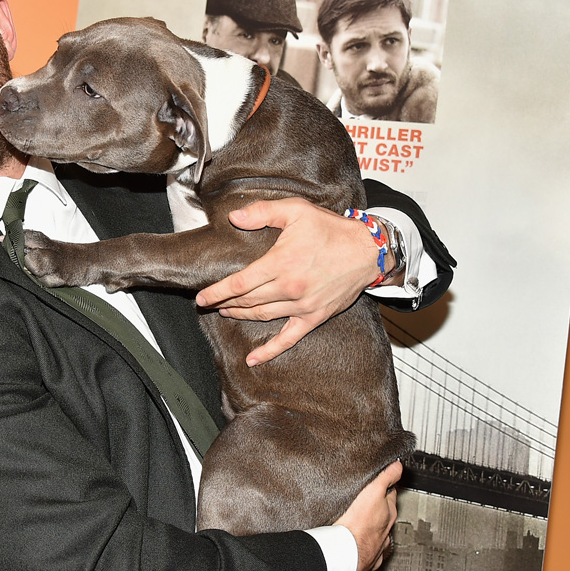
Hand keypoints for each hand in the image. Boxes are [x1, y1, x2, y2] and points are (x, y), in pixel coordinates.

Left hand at [194, 198, 382, 365]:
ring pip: (262, 316)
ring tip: (226, 312)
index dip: (217, 291)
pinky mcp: (314, 317)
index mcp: (281, 263)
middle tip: (209, 303)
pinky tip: (253, 360)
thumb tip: (234, 217)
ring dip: (240, 316)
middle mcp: (289, 288)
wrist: (368, 250)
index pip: (239, 283)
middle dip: (224, 302)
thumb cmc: (331, 229)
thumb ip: (262, 213)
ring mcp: (301, 306)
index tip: (201, 297)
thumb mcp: (296, 210)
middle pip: (247, 300)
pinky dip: (270, 351)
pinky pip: (288, 339)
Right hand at [335, 460, 401, 570]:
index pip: (392, 493)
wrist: (344, 552)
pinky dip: (366, 547)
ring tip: (363, 522)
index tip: (384, 480)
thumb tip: (398, 465)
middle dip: (381, 507)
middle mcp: (386, 530)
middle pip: (386, 514)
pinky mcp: (367, 558)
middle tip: (369, 499)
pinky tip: (359, 544)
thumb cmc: (357, 522)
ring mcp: (378, 545)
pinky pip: (370, 552)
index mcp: (389, 512)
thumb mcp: (373, 490)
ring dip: (374, 528)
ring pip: (380, 534)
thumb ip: (387, 476)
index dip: (388, 485)